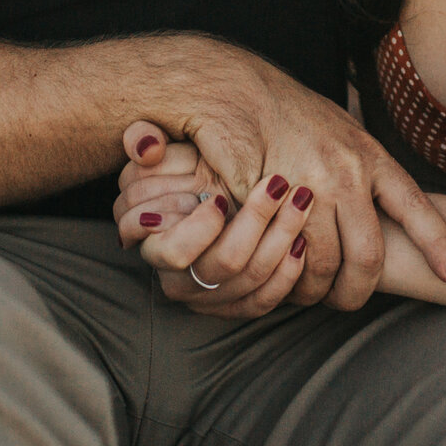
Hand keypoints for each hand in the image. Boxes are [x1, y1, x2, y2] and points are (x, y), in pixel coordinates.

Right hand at [119, 99, 445, 311]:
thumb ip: (364, 168)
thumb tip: (389, 210)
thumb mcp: (340, 130)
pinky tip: (282, 275)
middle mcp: (345, 171)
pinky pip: (283, 251)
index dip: (440, 245)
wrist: (233, 87)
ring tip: (311, 293)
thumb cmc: (288, 113)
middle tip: (348, 303)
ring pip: (324, 261)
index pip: (415, 207)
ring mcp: (306, 185)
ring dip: (317, 289)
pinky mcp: (269, 198)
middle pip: (368, 254)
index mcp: (368, 154)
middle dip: (359, 291)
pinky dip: (283, 272)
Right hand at [119, 150, 316, 318]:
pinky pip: (264, 301)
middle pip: (224, 263)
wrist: (207, 197)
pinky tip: (302, 240)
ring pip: (250, 279)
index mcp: (153, 246)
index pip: (174, 252)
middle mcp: (178, 280)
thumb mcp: (162, 151)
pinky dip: (288, 272)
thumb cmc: (184, 171)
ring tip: (300, 198)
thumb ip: (144, 139)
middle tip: (279, 183)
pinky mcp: (236, 306)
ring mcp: (208, 298)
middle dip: (257, 220)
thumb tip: (149, 148)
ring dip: (282, 236)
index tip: (221, 197)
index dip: (200, 228)